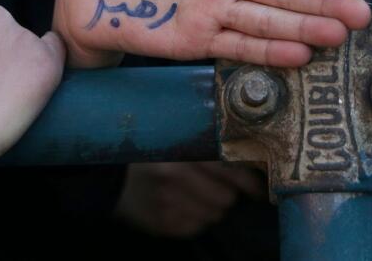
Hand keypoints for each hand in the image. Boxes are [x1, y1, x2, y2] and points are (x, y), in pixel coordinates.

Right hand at [115, 162, 265, 237]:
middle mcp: (174, 178)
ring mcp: (167, 204)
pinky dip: (195, 219)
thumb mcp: (178, 143)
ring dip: (211, 207)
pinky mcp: (162, 224)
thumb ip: (209, 151)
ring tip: (195, 195)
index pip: (229, 172)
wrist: (113, 179)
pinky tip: (182, 206)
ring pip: (214, 215)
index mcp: (182, 153)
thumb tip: (250, 168)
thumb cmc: (153, 157)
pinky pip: (196, 228)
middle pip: (227, 199)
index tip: (258, 190)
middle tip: (216, 186)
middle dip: (227, 194)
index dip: (249, 183)